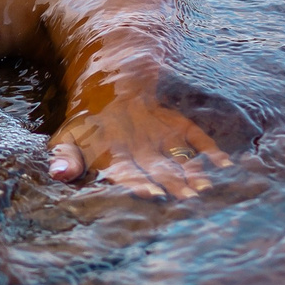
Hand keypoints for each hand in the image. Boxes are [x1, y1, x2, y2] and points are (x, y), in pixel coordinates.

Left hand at [48, 90, 227, 200]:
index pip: (126, 170)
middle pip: (157, 167)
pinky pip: (196, 136)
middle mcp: (139, 144)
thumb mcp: (68, 138)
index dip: (137, 182)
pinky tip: (225, 165)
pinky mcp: (176, 125)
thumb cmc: (88, 124)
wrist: (111, 84)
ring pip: (179, 156)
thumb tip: (59, 174)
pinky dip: (210, 150)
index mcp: (112, 151)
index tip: (151, 194)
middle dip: (172, 184)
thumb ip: (65, 159)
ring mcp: (160, 134)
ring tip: (206, 188)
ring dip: (193, 172)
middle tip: (187, 200)